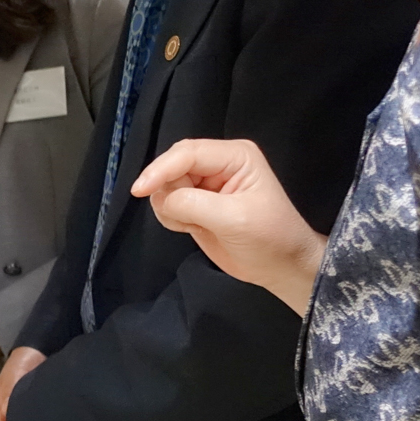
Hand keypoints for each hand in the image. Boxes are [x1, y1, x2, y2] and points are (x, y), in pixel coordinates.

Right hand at [130, 138, 328, 313]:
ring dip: (171, 208)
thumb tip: (161, 199)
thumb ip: (194, 204)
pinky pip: (166, 203)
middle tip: (186, 218)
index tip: (139, 191)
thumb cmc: (270, 238)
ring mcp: (205, 184)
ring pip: (165, 186)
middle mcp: (217, 164)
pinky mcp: (195, 203)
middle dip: (169, 191)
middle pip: (171, 166)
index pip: (187, 153)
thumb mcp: (235, 219)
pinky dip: (171, 218)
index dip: (160, 169)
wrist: (280, 267)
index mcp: (234, 156)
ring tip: (195, 226)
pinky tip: (192, 228)